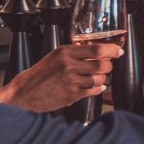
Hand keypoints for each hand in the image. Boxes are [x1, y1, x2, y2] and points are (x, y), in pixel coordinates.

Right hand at [0, 40, 121, 112]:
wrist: (25, 92)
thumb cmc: (40, 74)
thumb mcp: (56, 57)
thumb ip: (74, 54)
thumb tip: (98, 53)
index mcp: (65, 52)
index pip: (96, 49)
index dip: (112, 50)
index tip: (119, 51)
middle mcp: (69, 65)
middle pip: (102, 65)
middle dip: (108, 67)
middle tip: (105, 67)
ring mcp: (71, 81)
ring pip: (100, 79)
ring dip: (102, 80)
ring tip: (96, 79)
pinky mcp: (72, 95)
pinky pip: (93, 91)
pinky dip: (97, 89)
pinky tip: (94, 87)